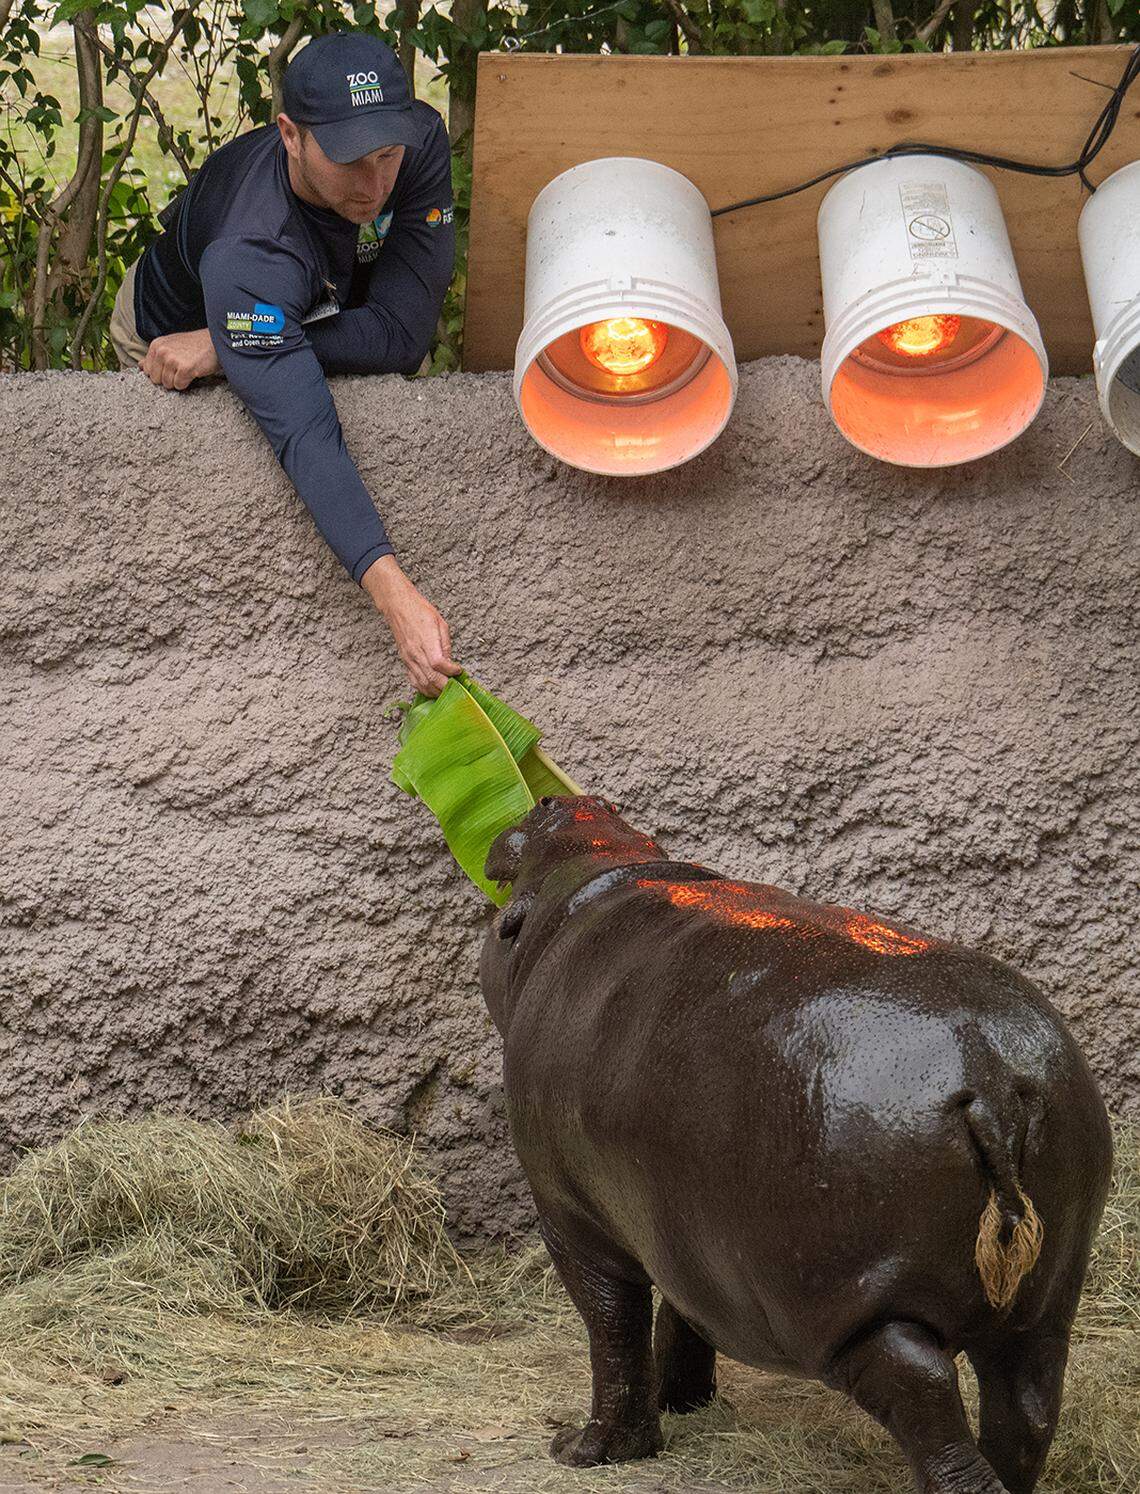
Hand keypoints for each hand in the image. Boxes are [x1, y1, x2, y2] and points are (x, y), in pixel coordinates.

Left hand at [139, 329, 220, 389]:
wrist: (215, 342)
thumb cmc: (194, 345)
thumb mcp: (171, 345)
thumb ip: (155, 356)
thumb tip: (140, 366)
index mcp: (156, 345)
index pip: (148, 371)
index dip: (160, 373)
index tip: (171, 368)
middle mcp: (162, 351)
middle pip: (156, 380)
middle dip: (168, 378)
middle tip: (180, 369)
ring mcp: (173, 359)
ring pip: (168, 384)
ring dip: (178, 381)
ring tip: (187, 370)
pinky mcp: (184, 368)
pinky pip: (179, 386)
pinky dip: (187, 383)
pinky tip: (193, 372)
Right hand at [361, 555, 461, 696]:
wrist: (398, 607)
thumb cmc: (419, 611)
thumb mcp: (440, 623)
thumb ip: (445, 644)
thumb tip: (450, 662)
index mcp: (426, 642)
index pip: (439, 664)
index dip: (451, 671)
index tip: (459, 670)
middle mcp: (416, 654)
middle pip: (432, 678)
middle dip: (446, 686)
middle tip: (456, 687)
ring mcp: (409, 659)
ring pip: (423, 683)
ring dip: (436, 691)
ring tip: (446, 691)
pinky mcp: (405, 661)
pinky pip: (414, 680)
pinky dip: (424, 688)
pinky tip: (432, 689)